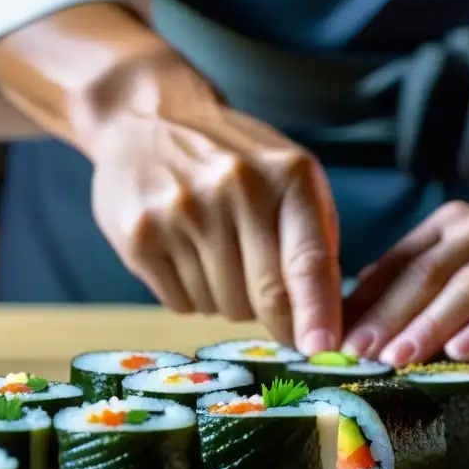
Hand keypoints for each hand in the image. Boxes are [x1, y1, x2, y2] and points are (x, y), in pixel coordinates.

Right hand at [85, 59, 341, 353]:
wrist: (148, 118)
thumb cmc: (236, 161)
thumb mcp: (291, 179)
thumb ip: (315, 242)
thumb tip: (328, 323)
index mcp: (288, 175)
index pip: (308, 260)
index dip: (317, 313)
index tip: (323, 350)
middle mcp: (236, 188)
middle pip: (266, 295)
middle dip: (276, 318)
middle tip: (273, 308)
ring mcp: (183, 211)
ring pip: (223, 306)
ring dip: (228, 299)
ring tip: (216, 252)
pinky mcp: (140, 235)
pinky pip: (181, 303)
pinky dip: (190, 295)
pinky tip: (185, 254)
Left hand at [341, 201, 468, 364]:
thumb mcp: (459, 268)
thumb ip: (410, 284)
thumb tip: (347, 318)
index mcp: (449, 225)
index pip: (400, 263)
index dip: (367, 301)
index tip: (337, 338)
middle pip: (429, 274)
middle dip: (391, 316)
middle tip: (360, 353)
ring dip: (433, 323)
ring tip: (400, 357)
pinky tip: (464, 351)